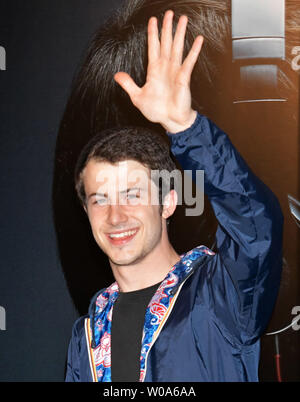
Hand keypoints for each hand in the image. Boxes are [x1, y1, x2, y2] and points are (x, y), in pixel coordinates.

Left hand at [114, 10, 203, 132]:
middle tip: (169, 13)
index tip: (153, 20)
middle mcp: (165, 68)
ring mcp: (175, 71)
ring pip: (177, 47)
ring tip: (183, 19)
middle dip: (167, 27)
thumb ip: (128, 84)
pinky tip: (198, 39)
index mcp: (154, 71)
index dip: (152, 34)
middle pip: (166, 43)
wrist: (170, 121)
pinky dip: (194, 51)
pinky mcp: (183, 78)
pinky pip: (189, 62)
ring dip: (179, 33)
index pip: (153, 47)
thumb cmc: (157, 111)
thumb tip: (117, 75)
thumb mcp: (137, 97)